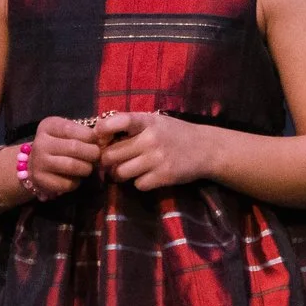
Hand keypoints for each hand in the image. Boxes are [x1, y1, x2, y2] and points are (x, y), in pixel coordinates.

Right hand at [24, 115, 102, 199]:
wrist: (34, 165)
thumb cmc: (58, 145)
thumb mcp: (66, 132)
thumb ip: (83, 132)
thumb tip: (105, 138)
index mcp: (48, 126)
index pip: (72, 129)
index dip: (89, 136)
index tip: (96, 141)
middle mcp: (40, 143)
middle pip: (74, 147)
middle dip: (92, 153)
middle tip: (96, 156)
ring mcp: (39, 163)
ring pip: (72, 166)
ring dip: (87, 168)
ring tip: (88, 167)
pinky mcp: (41, 181)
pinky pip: (68, 183)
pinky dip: (77, 181)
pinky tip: (75, 177)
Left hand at [96, 111, 221, 190]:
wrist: (206, 148)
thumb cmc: (174, 133)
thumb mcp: (155, 121)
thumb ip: (131, 126)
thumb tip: (99, 136)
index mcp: (147, 121)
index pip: (119, 121)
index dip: (102, 130)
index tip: (99, 137)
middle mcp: (151, 139)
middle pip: (111, 155)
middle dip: (107, 160)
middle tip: (112, 161)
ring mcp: (157, 159)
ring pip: (121, 173)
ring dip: (120, 174)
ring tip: (128, 169)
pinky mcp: (164, 176)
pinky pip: (138, 184)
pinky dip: (139, 182)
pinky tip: (147, 176)